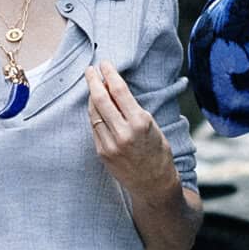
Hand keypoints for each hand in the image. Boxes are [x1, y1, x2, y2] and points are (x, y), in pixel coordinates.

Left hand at [86, 60, 174, 195]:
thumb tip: (114, 89)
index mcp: (140, 122)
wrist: (154, 185)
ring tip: (92, 86)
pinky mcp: (102, 153)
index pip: (119, 90)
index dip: (109, 73)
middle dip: (93, 81)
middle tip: (90, 70)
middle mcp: (123, 132)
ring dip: (91, 96)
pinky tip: (95, 107)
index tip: (104, 64)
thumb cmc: (158, 154)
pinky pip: (94, 127)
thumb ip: (133, 110)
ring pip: (94, 113)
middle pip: (101, 98)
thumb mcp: (153, 127)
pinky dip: (94, 114)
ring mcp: (110, 144)